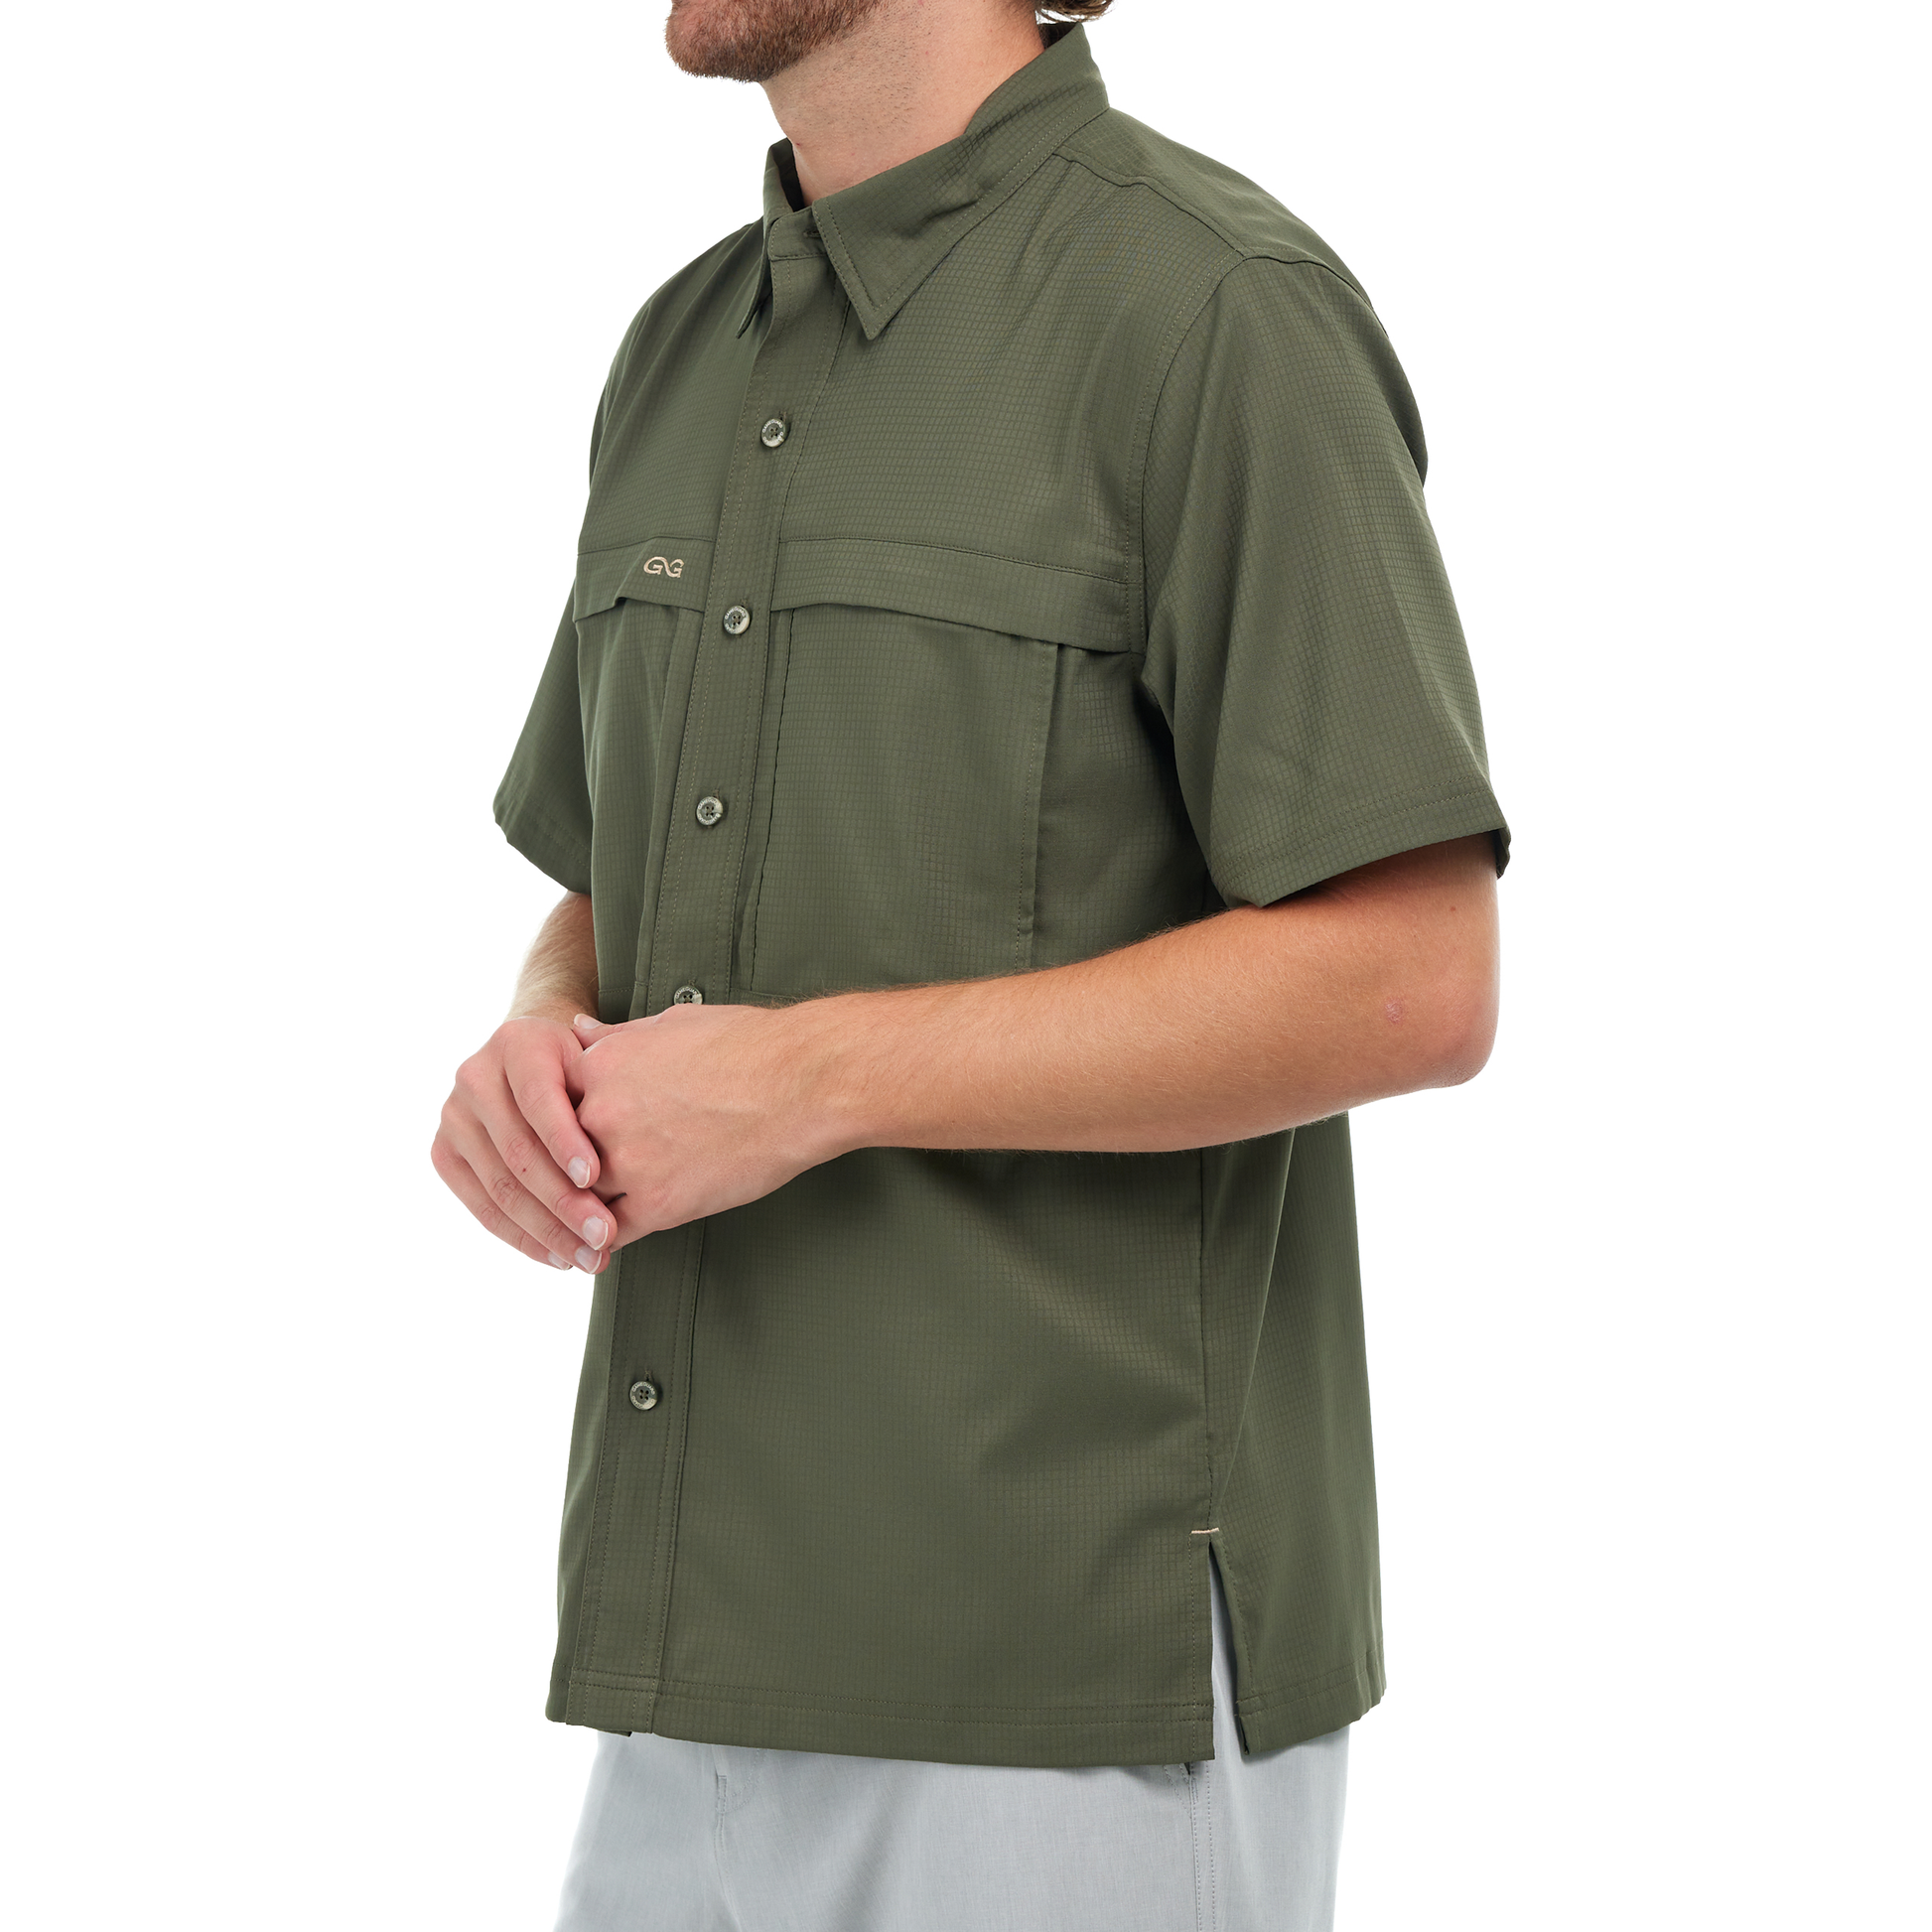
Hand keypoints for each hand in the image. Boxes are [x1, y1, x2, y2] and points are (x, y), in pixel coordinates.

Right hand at [430, 1015, 617, 1273]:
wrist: (535, 1056)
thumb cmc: (584, 1063)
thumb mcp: (600, 1058)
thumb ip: (610, 1081)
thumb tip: (633, 1117)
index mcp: (516, 1043)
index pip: (539, 1099)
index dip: (564, 1140)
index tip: (595, 1177)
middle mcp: (475, 1077)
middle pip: (518, 1151)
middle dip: (563, 1201)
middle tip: (604, 1235)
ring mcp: (454, 1117)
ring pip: (500, 1187)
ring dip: (547, 1231)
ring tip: (589, 1257)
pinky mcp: (445, 1154)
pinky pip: (484, 1207)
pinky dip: (523, 1238)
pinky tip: (558, 1257)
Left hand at [566, 1003, 841, 1246]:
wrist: (802, 1081)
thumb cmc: (749, 1044)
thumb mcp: (670, 1023)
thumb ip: (615, 1036)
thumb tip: (580, 1031)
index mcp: (600, 1065)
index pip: (549, 1106)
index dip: (556, 1124)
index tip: (564, 1137)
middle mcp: (602, 1113)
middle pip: (556, 1155)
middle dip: (565, 1170)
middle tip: (567, 1185)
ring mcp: (628, 1161)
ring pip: (578, 1198)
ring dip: (580, 1211)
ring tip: (577, 1223)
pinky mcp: (660, 1203)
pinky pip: (612, 1232)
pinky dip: (603, 1241)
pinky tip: (602, 1246)